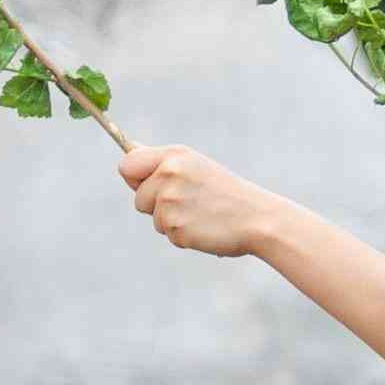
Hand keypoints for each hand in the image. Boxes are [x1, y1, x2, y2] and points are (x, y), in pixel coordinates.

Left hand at [120, 138, 293, 260]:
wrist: (257, 218)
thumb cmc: (225, 193)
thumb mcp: (195, 165)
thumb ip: (162, 161)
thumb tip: (131, 148)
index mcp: (174, 156)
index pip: (127, 165)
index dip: (135, 179)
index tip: (148, 185)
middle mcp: (169, 174)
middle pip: (138, 198)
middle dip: (156, 205)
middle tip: (190, 203)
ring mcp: (170, 200)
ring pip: (153, 219)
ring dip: (172, 222)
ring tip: (200, 214)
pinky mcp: (175, 226)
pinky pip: (167, 235)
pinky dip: (183, 236)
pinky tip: (204, 227)